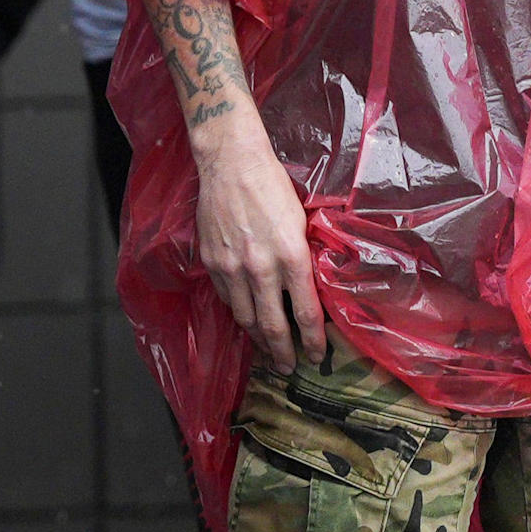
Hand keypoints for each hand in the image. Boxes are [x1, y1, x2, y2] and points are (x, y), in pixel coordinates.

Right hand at [193, 107, 326, 368]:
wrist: (232, 163)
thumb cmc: (273, 186)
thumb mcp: (301, 223)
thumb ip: (302, 259)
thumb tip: (307, 289)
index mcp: (292, 257)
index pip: (305, 313)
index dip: (314, 341)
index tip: (318, 356)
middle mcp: (262, 268)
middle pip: (273, 325)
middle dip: (283, 352)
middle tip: (289, 368)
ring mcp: (232, 267)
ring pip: (245, 317)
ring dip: (258, 339)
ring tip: (267, 350)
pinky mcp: (212, 261)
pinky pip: (225, 297)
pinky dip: (236, 310)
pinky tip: (244, 315)